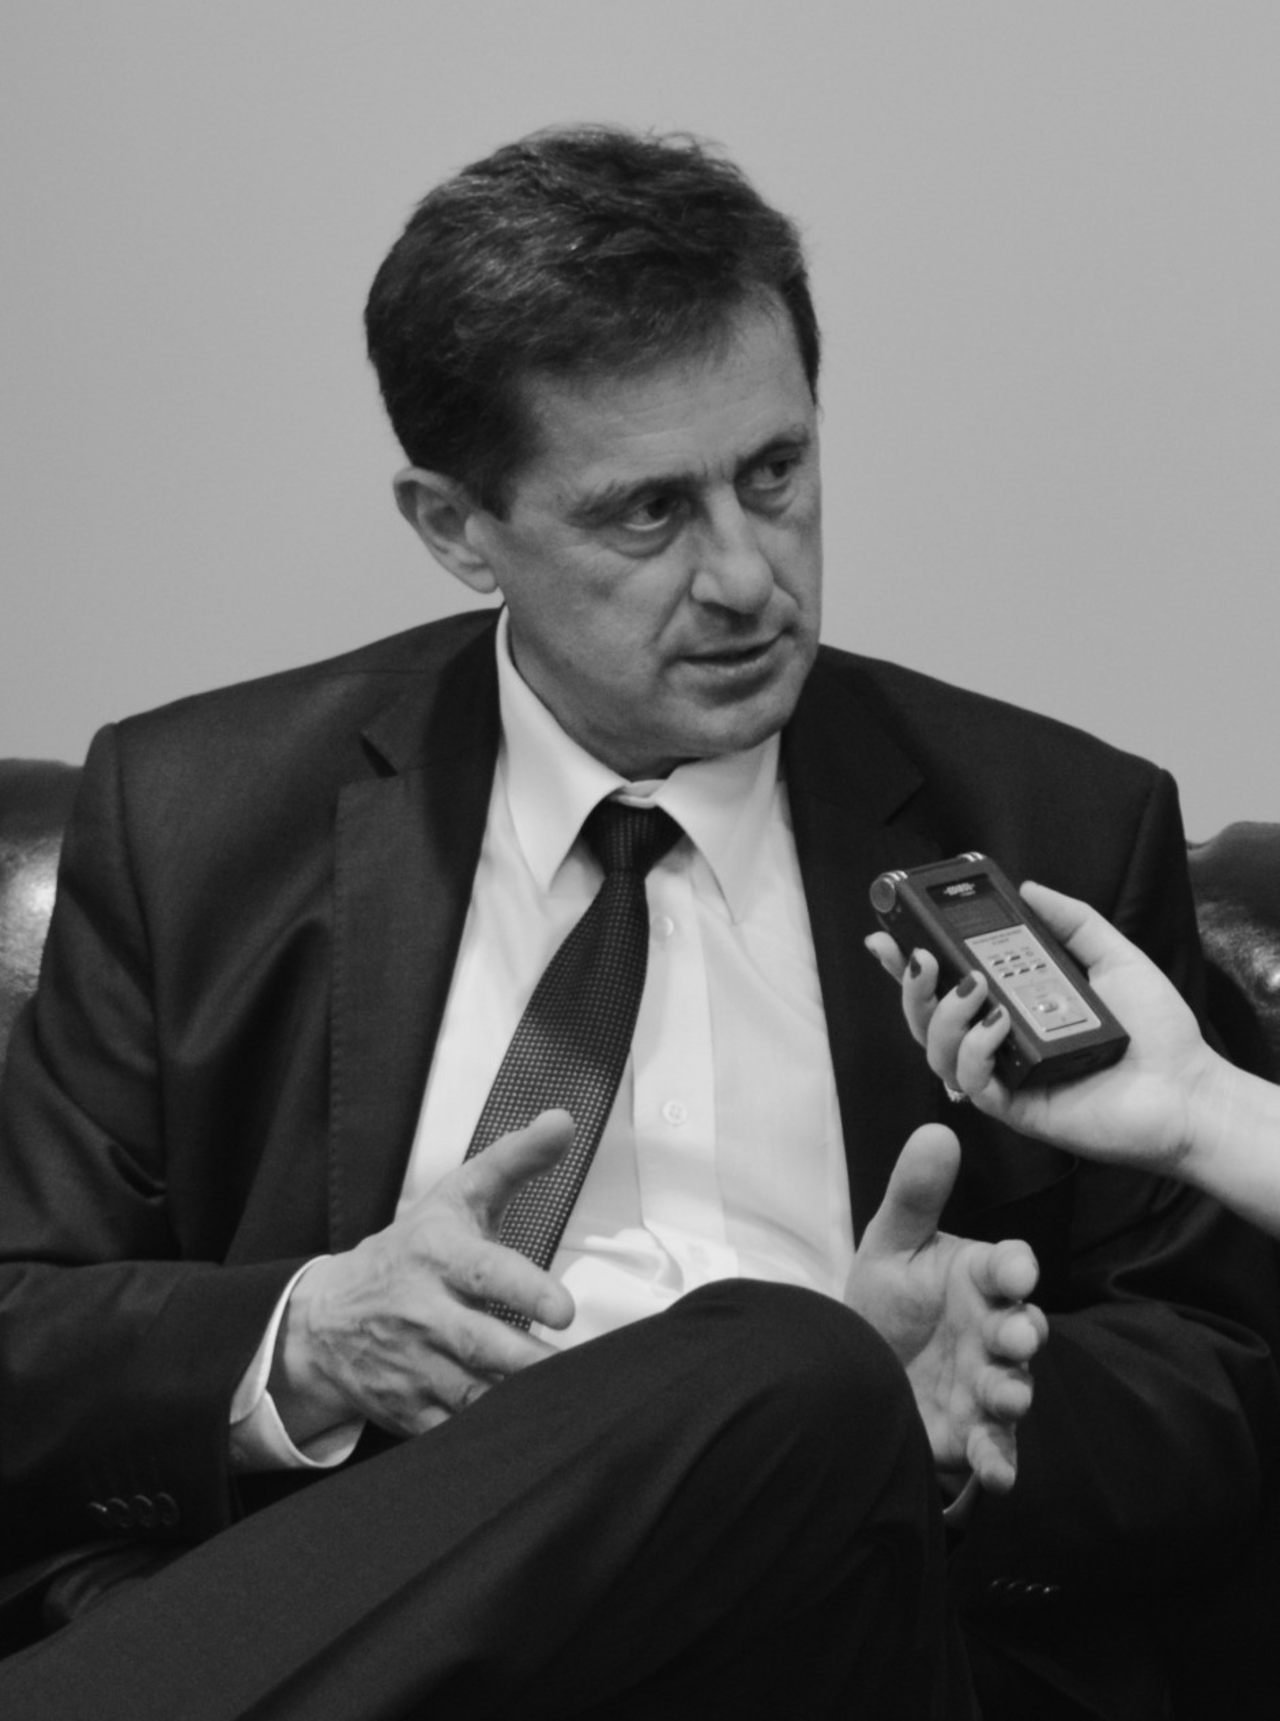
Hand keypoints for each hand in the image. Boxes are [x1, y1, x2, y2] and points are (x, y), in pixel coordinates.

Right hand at [271, 1109, 576, 1440]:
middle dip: (529, 1361)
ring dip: (519, 1400)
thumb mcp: (456, 1195)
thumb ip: (514, 1160)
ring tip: (564, 1398)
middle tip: (576, 1367)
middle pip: (483, 1345)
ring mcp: (415, 1366)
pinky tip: (528, 1426)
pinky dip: (490, 1432)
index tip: (564, 1309)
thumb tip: (563, 1120)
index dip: (525, 1290)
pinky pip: (457, 1430)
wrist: (325, 1319)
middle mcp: (424, 1312)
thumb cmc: (407, 1251)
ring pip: (476, 1394)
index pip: (484, 1272)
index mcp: (437, 1255)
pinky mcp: (412, 1410)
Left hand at [846, 1123, 1044, 1493]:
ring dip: (1014, 1392)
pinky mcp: (972, 1432)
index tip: (1013, 1272)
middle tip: (1017, 1337)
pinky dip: (999, 1463)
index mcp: (978, 1279)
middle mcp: (992, 1330)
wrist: (860, 1367)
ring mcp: (986, 1383)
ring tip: (1003, 1395)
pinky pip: (995, 1449)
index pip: (1008, 1267)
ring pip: (1014, 1388)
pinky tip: (994, 1474)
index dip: (1013, 1269)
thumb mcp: (892, 1241)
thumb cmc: (888, 1296)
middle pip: (1022, 1330)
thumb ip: (914, 1193)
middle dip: (1024, 1334)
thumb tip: (938, 1129)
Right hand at [866, 880, 1221, 1175]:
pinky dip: (974, 1050)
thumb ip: (1072, 921)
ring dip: (942, 1013)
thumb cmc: (1156, 1033)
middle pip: (924, 1016)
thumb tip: (1029, 887)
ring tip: (975, 987)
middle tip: (921, 957)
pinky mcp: (1015, 1108)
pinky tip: (999, 1026)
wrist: (1188, 1091)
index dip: (907, 962)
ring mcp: (1003, 1075)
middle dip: (908, 985)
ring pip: (936, 1049)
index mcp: (1011, 1006)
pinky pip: (971, 1081)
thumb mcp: (1113, 958)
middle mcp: (997, 1041)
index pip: (945, 982)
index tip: (885, 933)